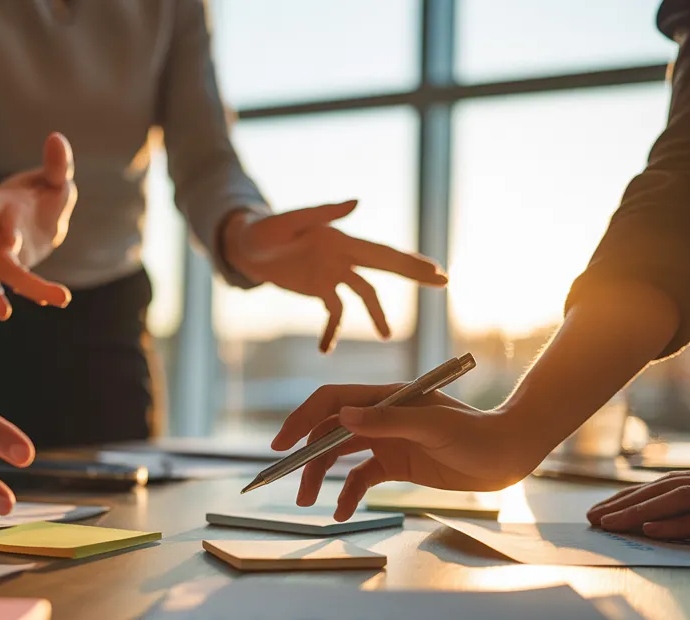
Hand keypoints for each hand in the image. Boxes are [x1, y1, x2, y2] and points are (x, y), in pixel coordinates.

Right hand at [0, 132, 76, 319]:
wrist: (41, 223)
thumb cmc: (42, 196)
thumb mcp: (54, 179)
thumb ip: (57, 164)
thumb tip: (58, 137)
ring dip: (6, 291)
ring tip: (16, 310)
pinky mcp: (4, 272)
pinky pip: (5, 289)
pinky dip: (22, 295)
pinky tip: (45, 301)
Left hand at [223, 200, 447, 350]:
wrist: (245, 245)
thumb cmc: (264, 230)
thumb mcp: (288, 221)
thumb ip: (321, 213)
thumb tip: (356, 201)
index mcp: (340, 240)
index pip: (381, 252)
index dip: (409, 262)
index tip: (436, 270)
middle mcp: (342, 256)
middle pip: (383, 267)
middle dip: (413, 274)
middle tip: (443, 282)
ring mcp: (332, 273)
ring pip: (363, 293)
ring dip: (376, 313)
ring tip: (386, 335)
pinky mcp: (318, 287)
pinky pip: (333, 311)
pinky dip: (332, 329)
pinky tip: (326, 348)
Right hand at [272, 384, 554, 519]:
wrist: (507, 454)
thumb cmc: (476, 432)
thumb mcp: (433, 426)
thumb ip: (388, 421)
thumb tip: (342, 418)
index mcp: (384, 397)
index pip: (332, 401)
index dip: (302, 419)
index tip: (282, 444)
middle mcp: (379, 416)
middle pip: (329, 431)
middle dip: (307, 456)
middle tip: (292, 483)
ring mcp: (386, 440)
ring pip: (339, 455)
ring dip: (321, 476)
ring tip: (309, 502)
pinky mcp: (395, 463)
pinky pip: (361, 477)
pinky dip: (348, 493)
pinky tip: (341, 512)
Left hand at [587, 472, 689, 540]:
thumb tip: (670, 528)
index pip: (673, 486)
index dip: (635, 496)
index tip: (603, 509)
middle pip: (670, 489)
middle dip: (628, 502)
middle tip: (593, 517)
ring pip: (685, 498)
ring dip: (643, 509)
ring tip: (610, 523)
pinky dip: (680, 523)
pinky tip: (651, 531)